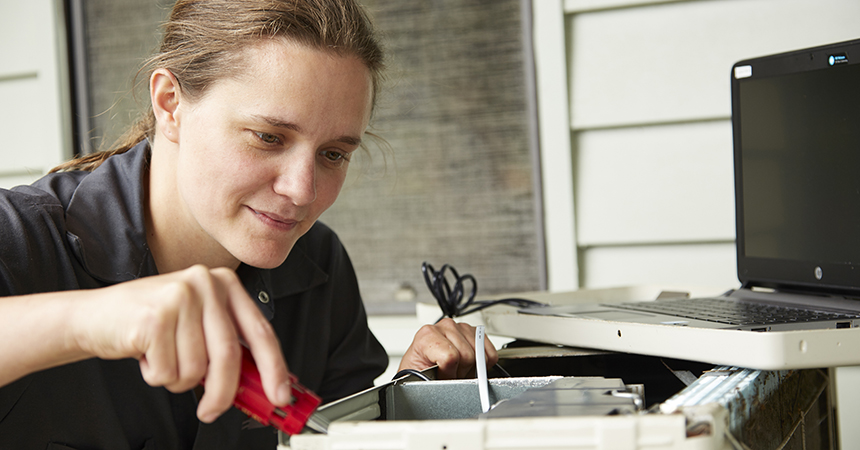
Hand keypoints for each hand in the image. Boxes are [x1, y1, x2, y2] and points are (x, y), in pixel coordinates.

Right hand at [69, 265, 291, 421]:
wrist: (95, 316)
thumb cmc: (152, 324)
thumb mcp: (198, 327)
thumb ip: (228, 349)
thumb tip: (260, 386)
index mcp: (225, 284)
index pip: (260, 332)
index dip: (274, 369)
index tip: (280, 396)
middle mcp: (206, 283)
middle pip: (229, 356)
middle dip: (223, 393)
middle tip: (212, 411)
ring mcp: (180, 296)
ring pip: (196, 369)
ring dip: (179, 379)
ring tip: (164, 358)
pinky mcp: (155, 316)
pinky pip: (168, 371)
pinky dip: (157, 375)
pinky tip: (147, 354)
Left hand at [398, 318, 498, 378]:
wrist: (422, 366)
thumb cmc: (421, 371)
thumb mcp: (422, 378)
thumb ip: (437, 380)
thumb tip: (456, 385)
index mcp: (428, 335)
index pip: (451, 356)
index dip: (449, 373)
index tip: (442, 376)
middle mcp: (445, 327)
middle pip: (468, 356)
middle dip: (460, 372)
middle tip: (450, 374)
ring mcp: (462, 327)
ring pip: (480, 355)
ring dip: (471, 369)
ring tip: (457, 369)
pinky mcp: (475, 332)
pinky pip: (491, 353)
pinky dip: (484, 364)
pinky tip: (469, 365)